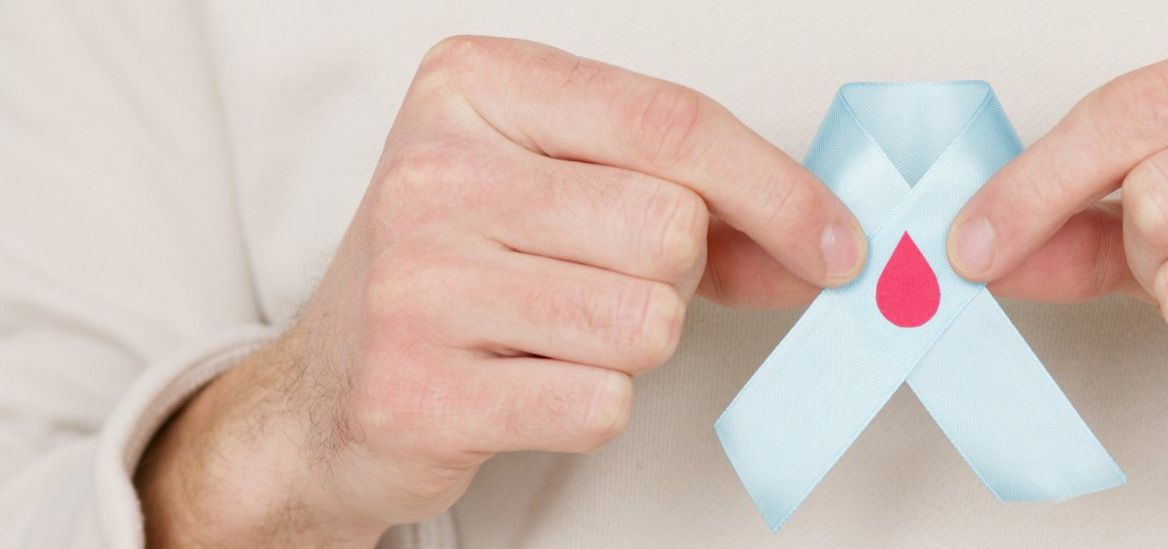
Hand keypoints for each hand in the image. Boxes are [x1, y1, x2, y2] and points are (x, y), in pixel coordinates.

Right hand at [134, 36, 864, 546]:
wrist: (332, 387)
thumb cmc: (468, 271)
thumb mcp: (569, 193)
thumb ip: (701, 203)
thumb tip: (826, 246)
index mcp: (474, 87)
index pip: (672, 122)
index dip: (777, 190)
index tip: (836, 241)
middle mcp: (434, 171)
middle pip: (671, 229)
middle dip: (674, 275)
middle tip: (604, 282)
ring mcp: (417, 282)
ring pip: (646, 321)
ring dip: (631, 345)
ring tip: (554, 333)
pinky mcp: (418, 390)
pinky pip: (600, 402)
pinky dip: (590, 407)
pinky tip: (525, 383)